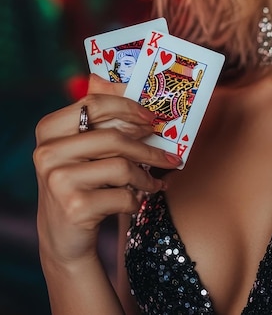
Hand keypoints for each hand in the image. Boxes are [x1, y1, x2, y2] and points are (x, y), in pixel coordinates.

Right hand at [34, 75, 180, 266]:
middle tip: (171, 156)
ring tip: (153, 183)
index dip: (128, 107)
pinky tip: (135, 202)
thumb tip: (126, 85)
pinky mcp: (75, 207)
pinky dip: (137, 200)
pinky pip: (124, 195)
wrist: (63, 238)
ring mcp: (58, 181)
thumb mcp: (83, 150)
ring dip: (146, 178)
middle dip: (149, 148)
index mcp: (49, 129)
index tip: (152, 118)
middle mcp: (47, 153)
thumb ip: (100, 119)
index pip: (94, 104)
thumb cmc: (82, 184)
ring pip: (123, 167)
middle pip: (114, 137)